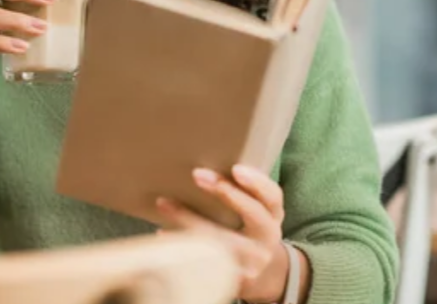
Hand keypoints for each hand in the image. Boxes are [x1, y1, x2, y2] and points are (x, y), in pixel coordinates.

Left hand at [156, 165, 291, 302]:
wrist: (258, 272)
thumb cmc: (247, 229)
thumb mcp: (256, 211)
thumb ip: (243, 191)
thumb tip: (205, 157)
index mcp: (273, 216)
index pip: (273, 197)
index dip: (257, 183)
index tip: (236, 168)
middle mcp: (268, 238)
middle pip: (254, 215)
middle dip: (226, 193)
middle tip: (197, 174)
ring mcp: (253, 261)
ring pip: (224, 239)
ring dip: (190, 219)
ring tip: (163, 203)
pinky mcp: (233, 279)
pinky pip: (207, 261)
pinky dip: (182, 246)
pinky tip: (162, 233)